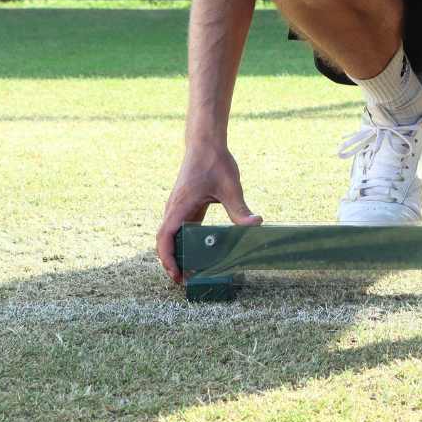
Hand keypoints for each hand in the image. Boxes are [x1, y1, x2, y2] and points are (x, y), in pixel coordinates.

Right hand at [155, 145, 262, 283]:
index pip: (165, 238)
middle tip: (186, 280)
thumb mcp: (230, 187)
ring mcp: (178, 207)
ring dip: (177, 252)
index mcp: (180, 206)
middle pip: (165, 241)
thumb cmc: (214, 161)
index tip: (176, 274)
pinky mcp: (185, 204)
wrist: (205, 141)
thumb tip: (256, 224)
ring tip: (191, 270)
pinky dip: (184, 241)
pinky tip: (198, 250)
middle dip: (172, 262)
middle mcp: (174, 209)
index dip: (167, 259)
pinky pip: (180, 227)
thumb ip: (239, 208)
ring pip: (171, 235)